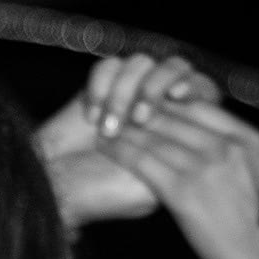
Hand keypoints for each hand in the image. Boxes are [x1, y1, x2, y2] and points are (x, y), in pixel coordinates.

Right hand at [38, 54, 220, 227]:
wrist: (53, 187)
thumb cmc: (103, 195)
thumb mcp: (153, 187)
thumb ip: (182, 161)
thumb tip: (204, 133)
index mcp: (178, 131)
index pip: (201, 90)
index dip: (193, 87)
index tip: (181, 97)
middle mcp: (156, 107)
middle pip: (175, 67)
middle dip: (155, 89)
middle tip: (140, 119)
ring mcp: (127, 95)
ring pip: (141, 63)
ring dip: (124, 94)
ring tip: (108, 127)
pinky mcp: (99, 88)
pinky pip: (109, 66)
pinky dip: (100, 88)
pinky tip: (90, 116)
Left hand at [92, 86, 258, 258]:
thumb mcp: (258, 180)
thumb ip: (233, 158)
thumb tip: (206, 148)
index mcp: (249, 139)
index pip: (199, 104)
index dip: (167, 102)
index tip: (145, 103)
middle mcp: (227, 145)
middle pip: (174, 115)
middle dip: (140, 109)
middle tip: (112, 106)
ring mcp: (206, 167)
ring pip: (154, 134)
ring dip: (123, 126)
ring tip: (101, 122)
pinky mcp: (185, 192)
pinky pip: (143, 161)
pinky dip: (120, 150)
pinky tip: (104, 146)